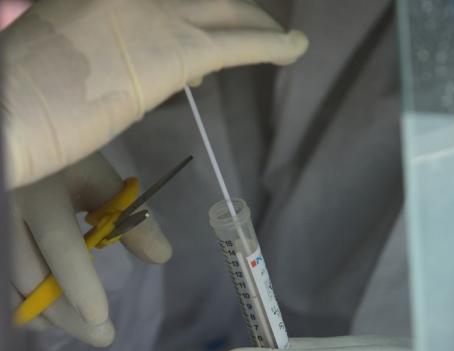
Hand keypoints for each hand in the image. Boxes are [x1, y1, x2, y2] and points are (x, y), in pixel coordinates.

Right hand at [2, 0, 307, 187]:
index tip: (215, 17)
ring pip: (227, 12)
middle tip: (257, 26)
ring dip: (259, 27)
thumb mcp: (77, 49)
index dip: (198, 8)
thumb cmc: (31, 88)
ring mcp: (160, 11)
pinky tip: (295, 49)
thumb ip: (126, 48)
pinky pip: (241, 43)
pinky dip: (274, 45)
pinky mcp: (179, 48)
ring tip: (279, 41)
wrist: (13, 107)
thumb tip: (175, 67)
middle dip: (235, 11)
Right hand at [9, 153, 171, 346]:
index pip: (59, 244)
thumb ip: (131, 218)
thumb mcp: (102, 182)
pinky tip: (45, 317)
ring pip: (9, 283)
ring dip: (43, 314)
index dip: (78, 283)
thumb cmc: (68, 163)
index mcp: (41, 191)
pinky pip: (0, 279)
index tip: (99, 317)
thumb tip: (162, 257)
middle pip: (31, 274)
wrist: (22, 141)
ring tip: (80, 329)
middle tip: (102, 337)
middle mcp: (7, 209)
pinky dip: (21, 302)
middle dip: (66, 312)